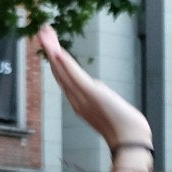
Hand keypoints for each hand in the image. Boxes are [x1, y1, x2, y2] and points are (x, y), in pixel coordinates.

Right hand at [37, 24, 151, 153]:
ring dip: (53, 50)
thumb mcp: (107, 107)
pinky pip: (74, 76)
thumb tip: (97, 88)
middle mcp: (75, 100)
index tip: (51, 44)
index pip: (63, 78)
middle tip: (42, 31)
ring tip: (44, 33)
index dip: (55, 61)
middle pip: (58, 72)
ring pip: (63, 71)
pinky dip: (65, 64)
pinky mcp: (91, 94)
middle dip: (50, 50)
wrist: (130, 140)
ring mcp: (82, 97)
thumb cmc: (123, 128)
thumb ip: (99, 97)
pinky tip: (57, 51)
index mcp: (78, 102)